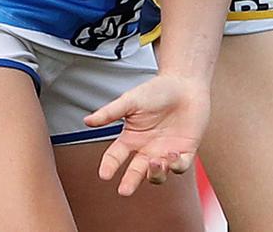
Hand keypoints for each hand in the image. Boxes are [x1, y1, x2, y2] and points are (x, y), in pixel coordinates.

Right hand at [85, 72, 209, 195]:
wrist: (185, 82)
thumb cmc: (158, 89)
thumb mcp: (131, 100)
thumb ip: (110, 112)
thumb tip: (87, 120)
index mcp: (132, 138)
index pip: (115, 156)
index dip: (109, 166)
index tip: (104, 174)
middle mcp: (147, 149)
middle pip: (135, 172)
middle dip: (130, 182)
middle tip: (124, 190)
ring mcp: (165, 153)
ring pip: (157, 175)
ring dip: (155, 173)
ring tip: (154, 161)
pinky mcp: (185, 152)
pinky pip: (179, 167)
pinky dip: (176, 166)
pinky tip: (172, 154)